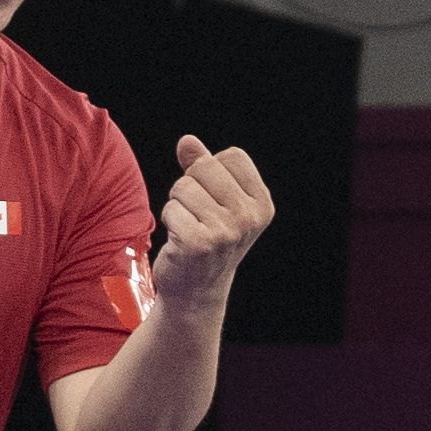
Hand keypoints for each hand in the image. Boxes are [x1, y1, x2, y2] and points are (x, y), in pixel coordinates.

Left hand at [152, 133, 273, 313]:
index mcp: (261, 203)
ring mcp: (227, 231)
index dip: (212, 171)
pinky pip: (171, 208)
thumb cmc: (206, 237)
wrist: (196, 290)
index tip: (213, 198)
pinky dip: (169, 221)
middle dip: (190, 185)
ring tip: (189, 226)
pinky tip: (180, 240)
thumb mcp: (214, 200)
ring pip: (183, 187)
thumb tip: (187, 141)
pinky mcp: (200, 242)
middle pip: (205, 167)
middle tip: (196, 214)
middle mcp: (250, 217)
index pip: (232, 156)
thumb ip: (202, 166)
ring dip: (177, 205)